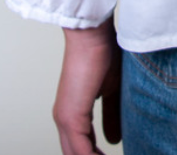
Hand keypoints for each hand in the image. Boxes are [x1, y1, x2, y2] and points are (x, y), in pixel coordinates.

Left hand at [53, 18, 121, 154]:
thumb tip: (113, 140)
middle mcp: (63, 120)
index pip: (81, 148)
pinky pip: (81, 152)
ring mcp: (65, 120)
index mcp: (71, 114)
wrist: (92, 34)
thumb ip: (112, 115)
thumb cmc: (102, 53)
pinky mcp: (70, 118)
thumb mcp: (113, 90)